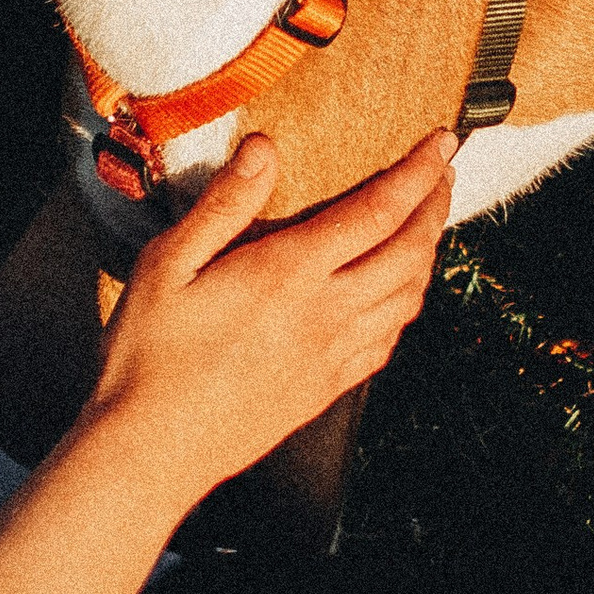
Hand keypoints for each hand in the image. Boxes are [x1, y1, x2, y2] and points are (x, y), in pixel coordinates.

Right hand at [86, 129, 454, 513]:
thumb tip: (264, 149)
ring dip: (427, 255)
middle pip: (410, 252)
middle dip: (435, 208)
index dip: (419, 172)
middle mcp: (325, 313)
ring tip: (425, 227)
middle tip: (443, 178)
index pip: (379, 211)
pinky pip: (387, 340)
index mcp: (290, 273)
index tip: (443, 143)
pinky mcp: (326, 388)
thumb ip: (222, 205)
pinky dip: (406, 306)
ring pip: (408, 298)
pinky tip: (396, 297)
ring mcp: (332, 355)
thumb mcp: (166, 266)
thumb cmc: (149, 357)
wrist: (153, 449)